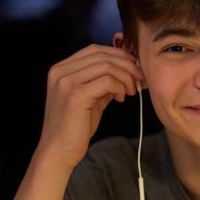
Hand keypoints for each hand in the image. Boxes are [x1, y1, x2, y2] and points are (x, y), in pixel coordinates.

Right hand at [36, 44, 143, 169]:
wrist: (59, 149)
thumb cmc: (76, 126)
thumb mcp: (91, 97)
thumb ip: (103, 81)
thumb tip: (128, 70)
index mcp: (61, 69)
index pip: (95, 49)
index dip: (118, 55)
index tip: (134, 67)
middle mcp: (60, 71)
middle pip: (103, 55)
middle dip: (127, 65)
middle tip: (140, 78)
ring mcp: (66, 82)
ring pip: (107, 66)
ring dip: (126, 77)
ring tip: (131, 91)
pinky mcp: (75, 95)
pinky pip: (107, 81)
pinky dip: (120, 87)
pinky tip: (122, 98)